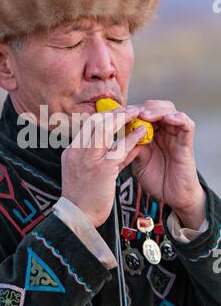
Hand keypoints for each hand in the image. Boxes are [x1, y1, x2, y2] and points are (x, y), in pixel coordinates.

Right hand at [61, 106, 145, 227]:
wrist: (78, 219)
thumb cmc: (84, 197)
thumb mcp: (88, 172)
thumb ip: (105, 157)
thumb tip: (124, 144)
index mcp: (71, 151)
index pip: (88, 125)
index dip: (106, 116)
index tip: (119, 114)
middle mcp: (77, 151)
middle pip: (96, 122)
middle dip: (115, 113)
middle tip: (131, 110)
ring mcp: (88, 159)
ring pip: (105, 129)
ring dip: (124, 119)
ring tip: (138, 114)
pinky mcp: (101, 170)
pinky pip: (119, 148)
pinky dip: (132, 139)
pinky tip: (142, 135)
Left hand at [130, 100, 205, 229]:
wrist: (172, 198)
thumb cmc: (156, 179)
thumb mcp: (138, 160)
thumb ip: (132, 146)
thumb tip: (120, 132)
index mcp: (152, 133)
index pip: (143, 112)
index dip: (131, 110)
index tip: (118, 112)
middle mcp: (165, 131)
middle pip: (156, 107)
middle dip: (142, 107)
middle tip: (131, 112)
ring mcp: (176, 136)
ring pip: (170, 111)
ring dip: (157, 110)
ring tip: (144, 115)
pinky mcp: (187, 143)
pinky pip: (187, 124)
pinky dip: (178, 118)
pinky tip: (167, 118)